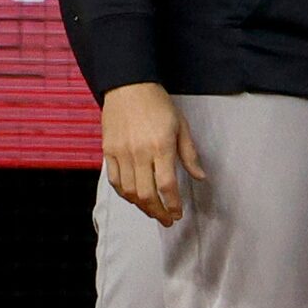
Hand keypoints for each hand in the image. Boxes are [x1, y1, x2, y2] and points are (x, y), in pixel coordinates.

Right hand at [102, 82, 203, 226]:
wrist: (129, 87)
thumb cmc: (159, 105)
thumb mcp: (181, 126)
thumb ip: (189, 154)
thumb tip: (200, 177)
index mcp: (161, 147)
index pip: (167, 185)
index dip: (173, 204)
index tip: (178, 213)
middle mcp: (139, 153)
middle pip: (146, 194)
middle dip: (158, 212)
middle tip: (167, 220)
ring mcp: (121, 153)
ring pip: (129, 191)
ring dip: (142, 206)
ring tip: (153, 211)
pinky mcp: (108, 151)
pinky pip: (115, 181)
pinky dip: (125, 194)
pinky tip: (134, 198)